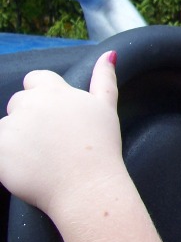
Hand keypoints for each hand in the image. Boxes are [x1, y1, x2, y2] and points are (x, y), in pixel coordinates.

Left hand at [0, 51, 123, 214]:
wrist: (88, 187)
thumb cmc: (101, 148)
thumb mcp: (107, 108)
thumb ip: (104, 78)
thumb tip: (110, 54)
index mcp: (55, 91)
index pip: (35, 79)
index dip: (43, 95)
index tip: (55, 117)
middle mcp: (30, 104)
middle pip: (19, 102)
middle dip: (29, 118)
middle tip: (51, 142)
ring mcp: (11, 127)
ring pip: (6, 127)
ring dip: (17, 139)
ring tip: (41, 159)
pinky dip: (7, 157)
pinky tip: (26, 168)